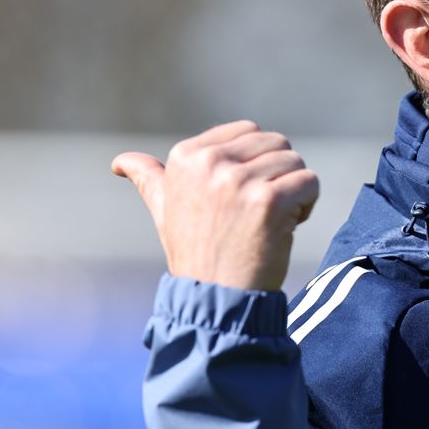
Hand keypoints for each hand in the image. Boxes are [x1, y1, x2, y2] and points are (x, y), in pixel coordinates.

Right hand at [111, 120, 319, 290]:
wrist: (215, 298)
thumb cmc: (195, 253)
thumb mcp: (164, 210)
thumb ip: (150, 179)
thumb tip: (120, 162)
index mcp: (185, 156)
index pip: (249, 131)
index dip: (255, 162)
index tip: (240, 196)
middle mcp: (210, 163)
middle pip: (277, 142)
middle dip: (278, 174)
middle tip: (258, 211)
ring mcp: (238, 181)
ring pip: (295, 161)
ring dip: (294, 191)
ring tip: (271, 221)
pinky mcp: (268, 200)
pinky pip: (309, 181)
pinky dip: (307, 204)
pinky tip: (287, 227)